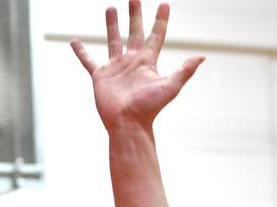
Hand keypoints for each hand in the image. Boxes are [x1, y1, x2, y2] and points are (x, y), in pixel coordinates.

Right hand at [71, 1, 203, 131]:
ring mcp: (116, 68)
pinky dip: (81, 52)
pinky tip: (74, 41)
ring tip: (111, 8)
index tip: (165, 4)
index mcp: (147, 62)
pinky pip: (88, 61)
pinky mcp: (100, 76)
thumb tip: (202, 56)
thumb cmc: (149, 108)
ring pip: (113, 40)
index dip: (160, 20)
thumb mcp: (170, 87)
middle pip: (134, 32)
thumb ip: (185, 71)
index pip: (155, 36)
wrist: (128, 124)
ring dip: (112, 25)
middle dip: (135, 15)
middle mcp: (132, 62)